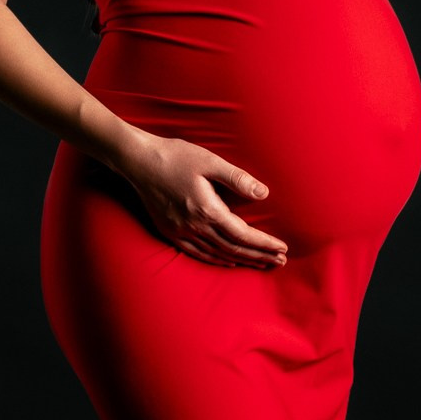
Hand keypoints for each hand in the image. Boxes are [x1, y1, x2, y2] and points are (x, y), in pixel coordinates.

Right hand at [120, 133, 288, 269]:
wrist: (138, 161)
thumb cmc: (176, 156)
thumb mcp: (210, 162)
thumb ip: (238, 179)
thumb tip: (264, 194)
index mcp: (207, 210)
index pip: (243, 235)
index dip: (264, 244)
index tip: (282, 248)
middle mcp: (194, 226)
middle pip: (233, 249)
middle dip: (259, 256)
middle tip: (279, 262)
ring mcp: (180, 232)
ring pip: (217, 254)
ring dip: (242, 260)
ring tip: (261, 264)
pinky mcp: (170, 232)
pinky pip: (198, 253)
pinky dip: (217, 259)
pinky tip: (229, 261)